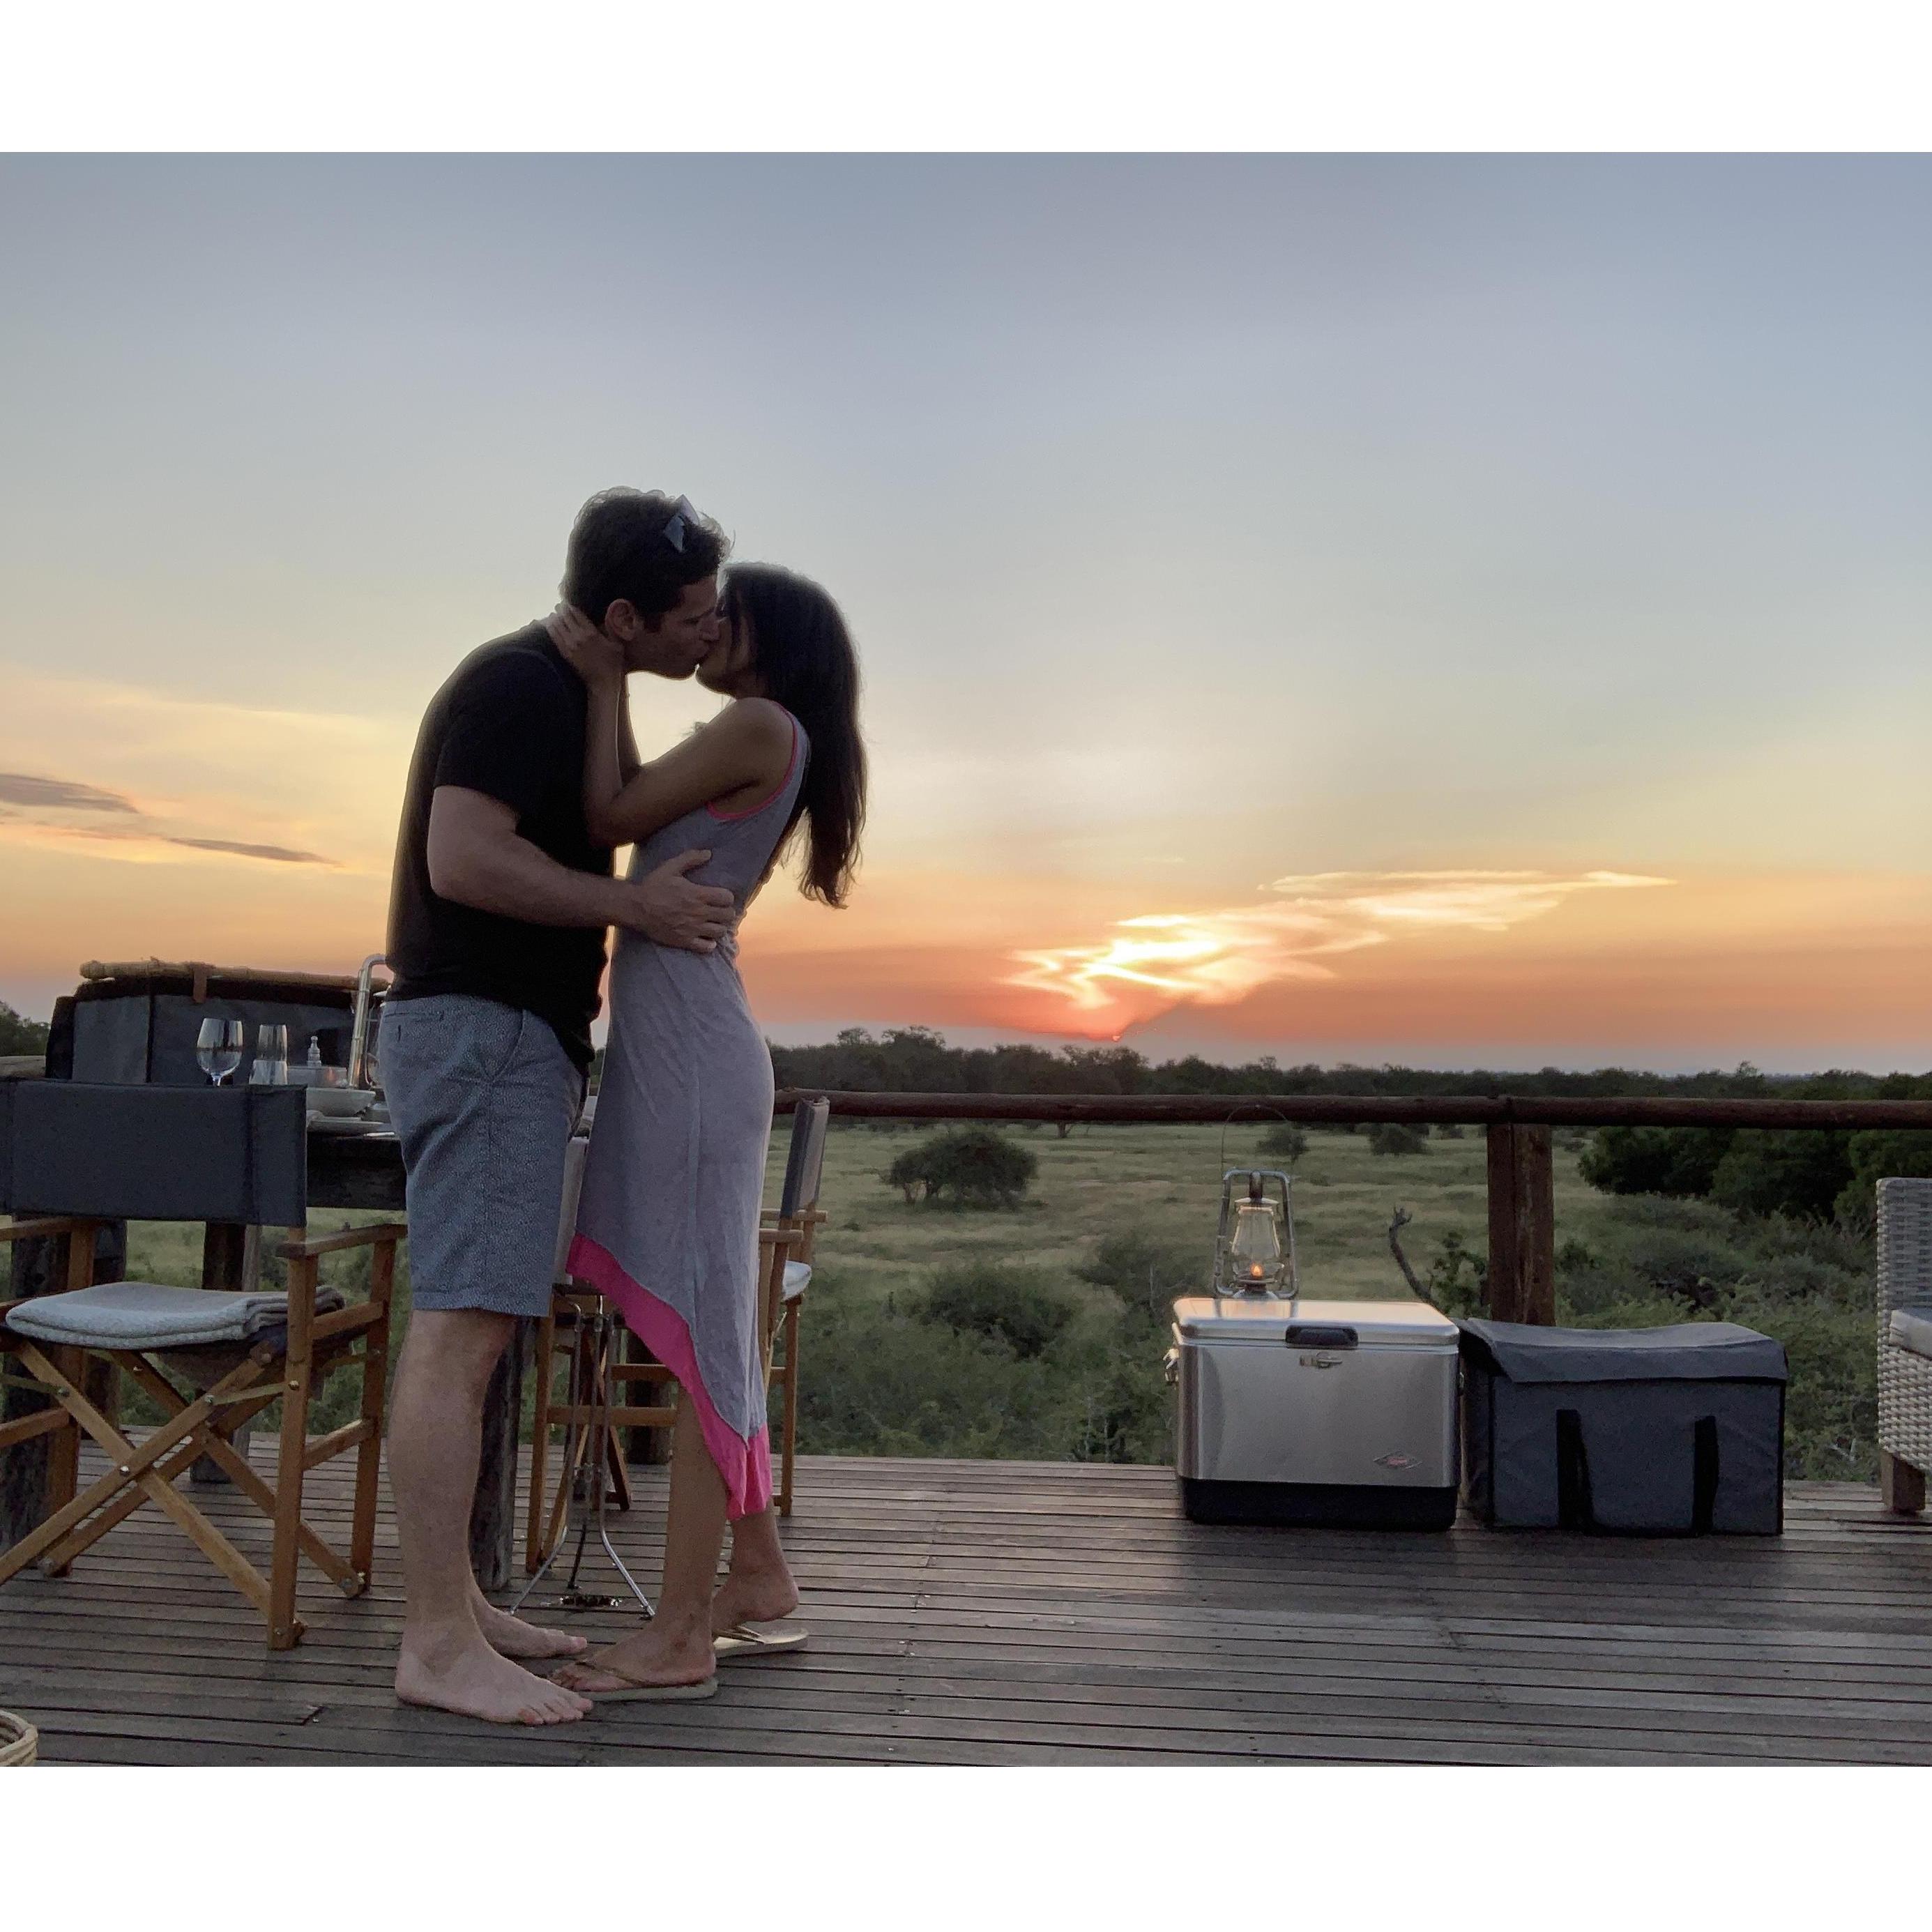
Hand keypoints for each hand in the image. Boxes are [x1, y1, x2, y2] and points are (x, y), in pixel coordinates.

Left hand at [547, 603, 624, 688]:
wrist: (602, 682)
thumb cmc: (613, 663)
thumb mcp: (617, 644)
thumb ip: (610, 630)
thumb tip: (608, 616)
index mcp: (591, 632)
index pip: (576, 613)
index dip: (570, 605)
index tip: (568, 602)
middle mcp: (578, 637)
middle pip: (564, 617)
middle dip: (561, 609)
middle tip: (560, 605)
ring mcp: (569, 646)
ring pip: (557, 625)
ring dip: (554, 617)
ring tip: (554, 613)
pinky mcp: (565, 653)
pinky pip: (554, 637)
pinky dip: (550, 628)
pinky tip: (549, 624)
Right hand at [615, 848, 736, 952]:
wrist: (635, 907)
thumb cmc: (653, 886)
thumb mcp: (670, 867)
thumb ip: (690, 859)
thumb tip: (708, 853)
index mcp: (698, 894)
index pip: (727, 898)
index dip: (727, 897)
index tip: (721, 896)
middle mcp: (699, 913)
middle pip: (728, 916)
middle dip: (726, 912)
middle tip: (719, 910)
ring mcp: (693, 929)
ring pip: (720, 932)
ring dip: (720, 926)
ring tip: (714, 923)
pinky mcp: (684, 941)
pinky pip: (706, 947)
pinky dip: (710, 944)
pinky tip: (706, 938)